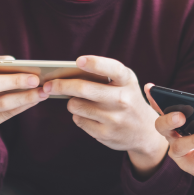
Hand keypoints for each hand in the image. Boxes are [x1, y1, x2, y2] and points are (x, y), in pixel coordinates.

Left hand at [46, 56, 166, 177]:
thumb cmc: (128, 99)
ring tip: (78, 101)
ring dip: (71, 102)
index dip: (95, 64)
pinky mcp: (106, 134)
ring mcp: (114, 118)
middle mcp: (123, 99)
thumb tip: (69, 74)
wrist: (145, 132)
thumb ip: (105, 75)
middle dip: (61, 85)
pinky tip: (87, 115)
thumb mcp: (125, 84)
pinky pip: (78, 120)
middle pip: (83, 89)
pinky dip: (78, 116)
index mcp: (128, 81)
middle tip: (48, 85)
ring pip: (76, 105)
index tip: (78, 61)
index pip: (112, 69)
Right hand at [146, 84, 193, 194]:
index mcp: (177, 122)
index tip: (150, 87)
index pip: (163, 108)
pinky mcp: (190, 166)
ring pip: (177, 146)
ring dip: (192, 139)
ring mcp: (180, 153)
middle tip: (181, 116)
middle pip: (162, 127)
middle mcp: (173, 136)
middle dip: (169, 120)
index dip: (154, 99)